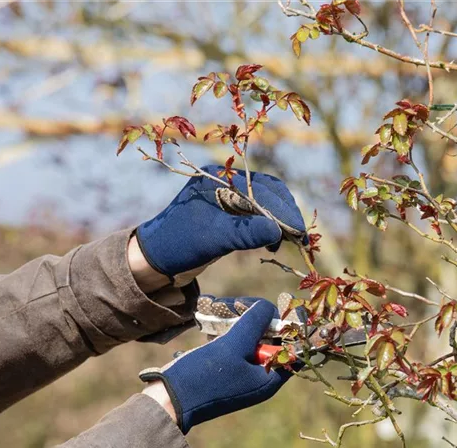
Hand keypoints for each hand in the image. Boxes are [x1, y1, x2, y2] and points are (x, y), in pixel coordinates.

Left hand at [135, 166, 306, 278]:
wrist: (155, 260)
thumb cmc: (179, 245)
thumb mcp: (213, 239)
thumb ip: (245, 233)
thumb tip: (278, 232)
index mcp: (219, 178)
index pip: (262, 191)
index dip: (283, 212)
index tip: (299, 233)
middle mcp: (225, 182)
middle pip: (268, 192)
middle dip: (286, 214)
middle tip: (301, 238)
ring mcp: (227, 197)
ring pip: (265, 203)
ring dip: (280, 221)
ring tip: (290, 242)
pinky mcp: (228, 214)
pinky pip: (257, 214)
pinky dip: (270, 227)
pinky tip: (273, 243)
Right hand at [139, 299, 290, 433]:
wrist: (167, 402)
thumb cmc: (203, 377)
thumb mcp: (233, 345)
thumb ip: (255, 323)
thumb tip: (268, 307)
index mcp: (269, 380)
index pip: (291, 348)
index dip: (285, 325)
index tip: (272, 306)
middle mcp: (259, 379)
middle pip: (268, 341)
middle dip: (253, 318)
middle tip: (236, 304)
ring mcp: (242, 377)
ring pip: (248, 341)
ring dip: (236, 322)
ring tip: (217, 307)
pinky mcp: (225, 373)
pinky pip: (233, 348)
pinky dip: (226, 333)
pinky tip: (211, 322)